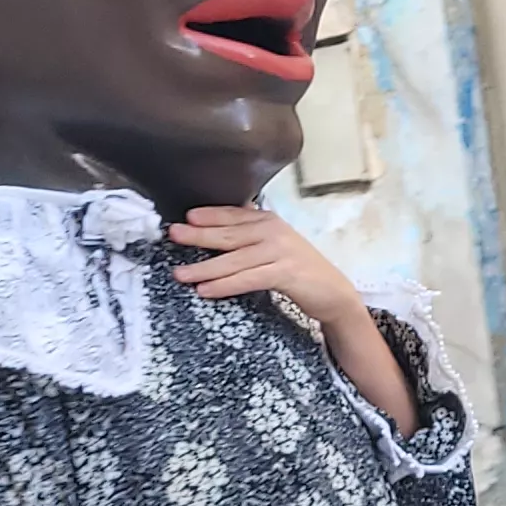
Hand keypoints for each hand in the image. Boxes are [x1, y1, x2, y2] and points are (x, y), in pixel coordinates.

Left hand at [169, 206, 359, 328]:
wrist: (332, 292)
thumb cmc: (298, 269)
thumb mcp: (274, 245)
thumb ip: (250, 234)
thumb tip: (217, 228)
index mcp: (268, 221)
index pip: (233, 214)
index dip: (209, 215)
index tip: (186, 218)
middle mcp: (273, 231)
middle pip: (229, 233)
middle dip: (198, 235)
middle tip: (174, 235)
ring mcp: (280, 251)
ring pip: (234, 259)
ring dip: (205, 268)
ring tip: (180, 274)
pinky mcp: (284, 273)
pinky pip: (247, 279)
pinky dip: (225, 284)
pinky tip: (206, 290)